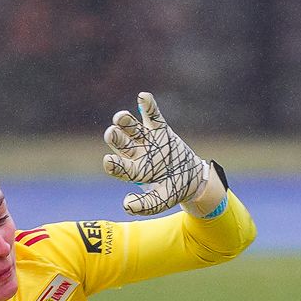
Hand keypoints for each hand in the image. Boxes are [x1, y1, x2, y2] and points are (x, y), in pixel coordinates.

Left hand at [102, 92, 222, 216]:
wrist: (192, 178)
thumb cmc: (172, 190)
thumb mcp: (161, 200)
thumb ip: (145, 205)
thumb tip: (126, 204)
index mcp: (134, 171)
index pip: (120, 167)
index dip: (114, 165)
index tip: (108, 161)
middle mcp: (137, 153)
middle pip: (121, 143)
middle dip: (115, 137)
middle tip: (111, 133)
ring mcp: (148, 139)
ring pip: (132, 128)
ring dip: (125, 121)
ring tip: (120, 118)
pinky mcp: (160, 129)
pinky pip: (153, 116)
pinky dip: (148, 106)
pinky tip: (143, 96)